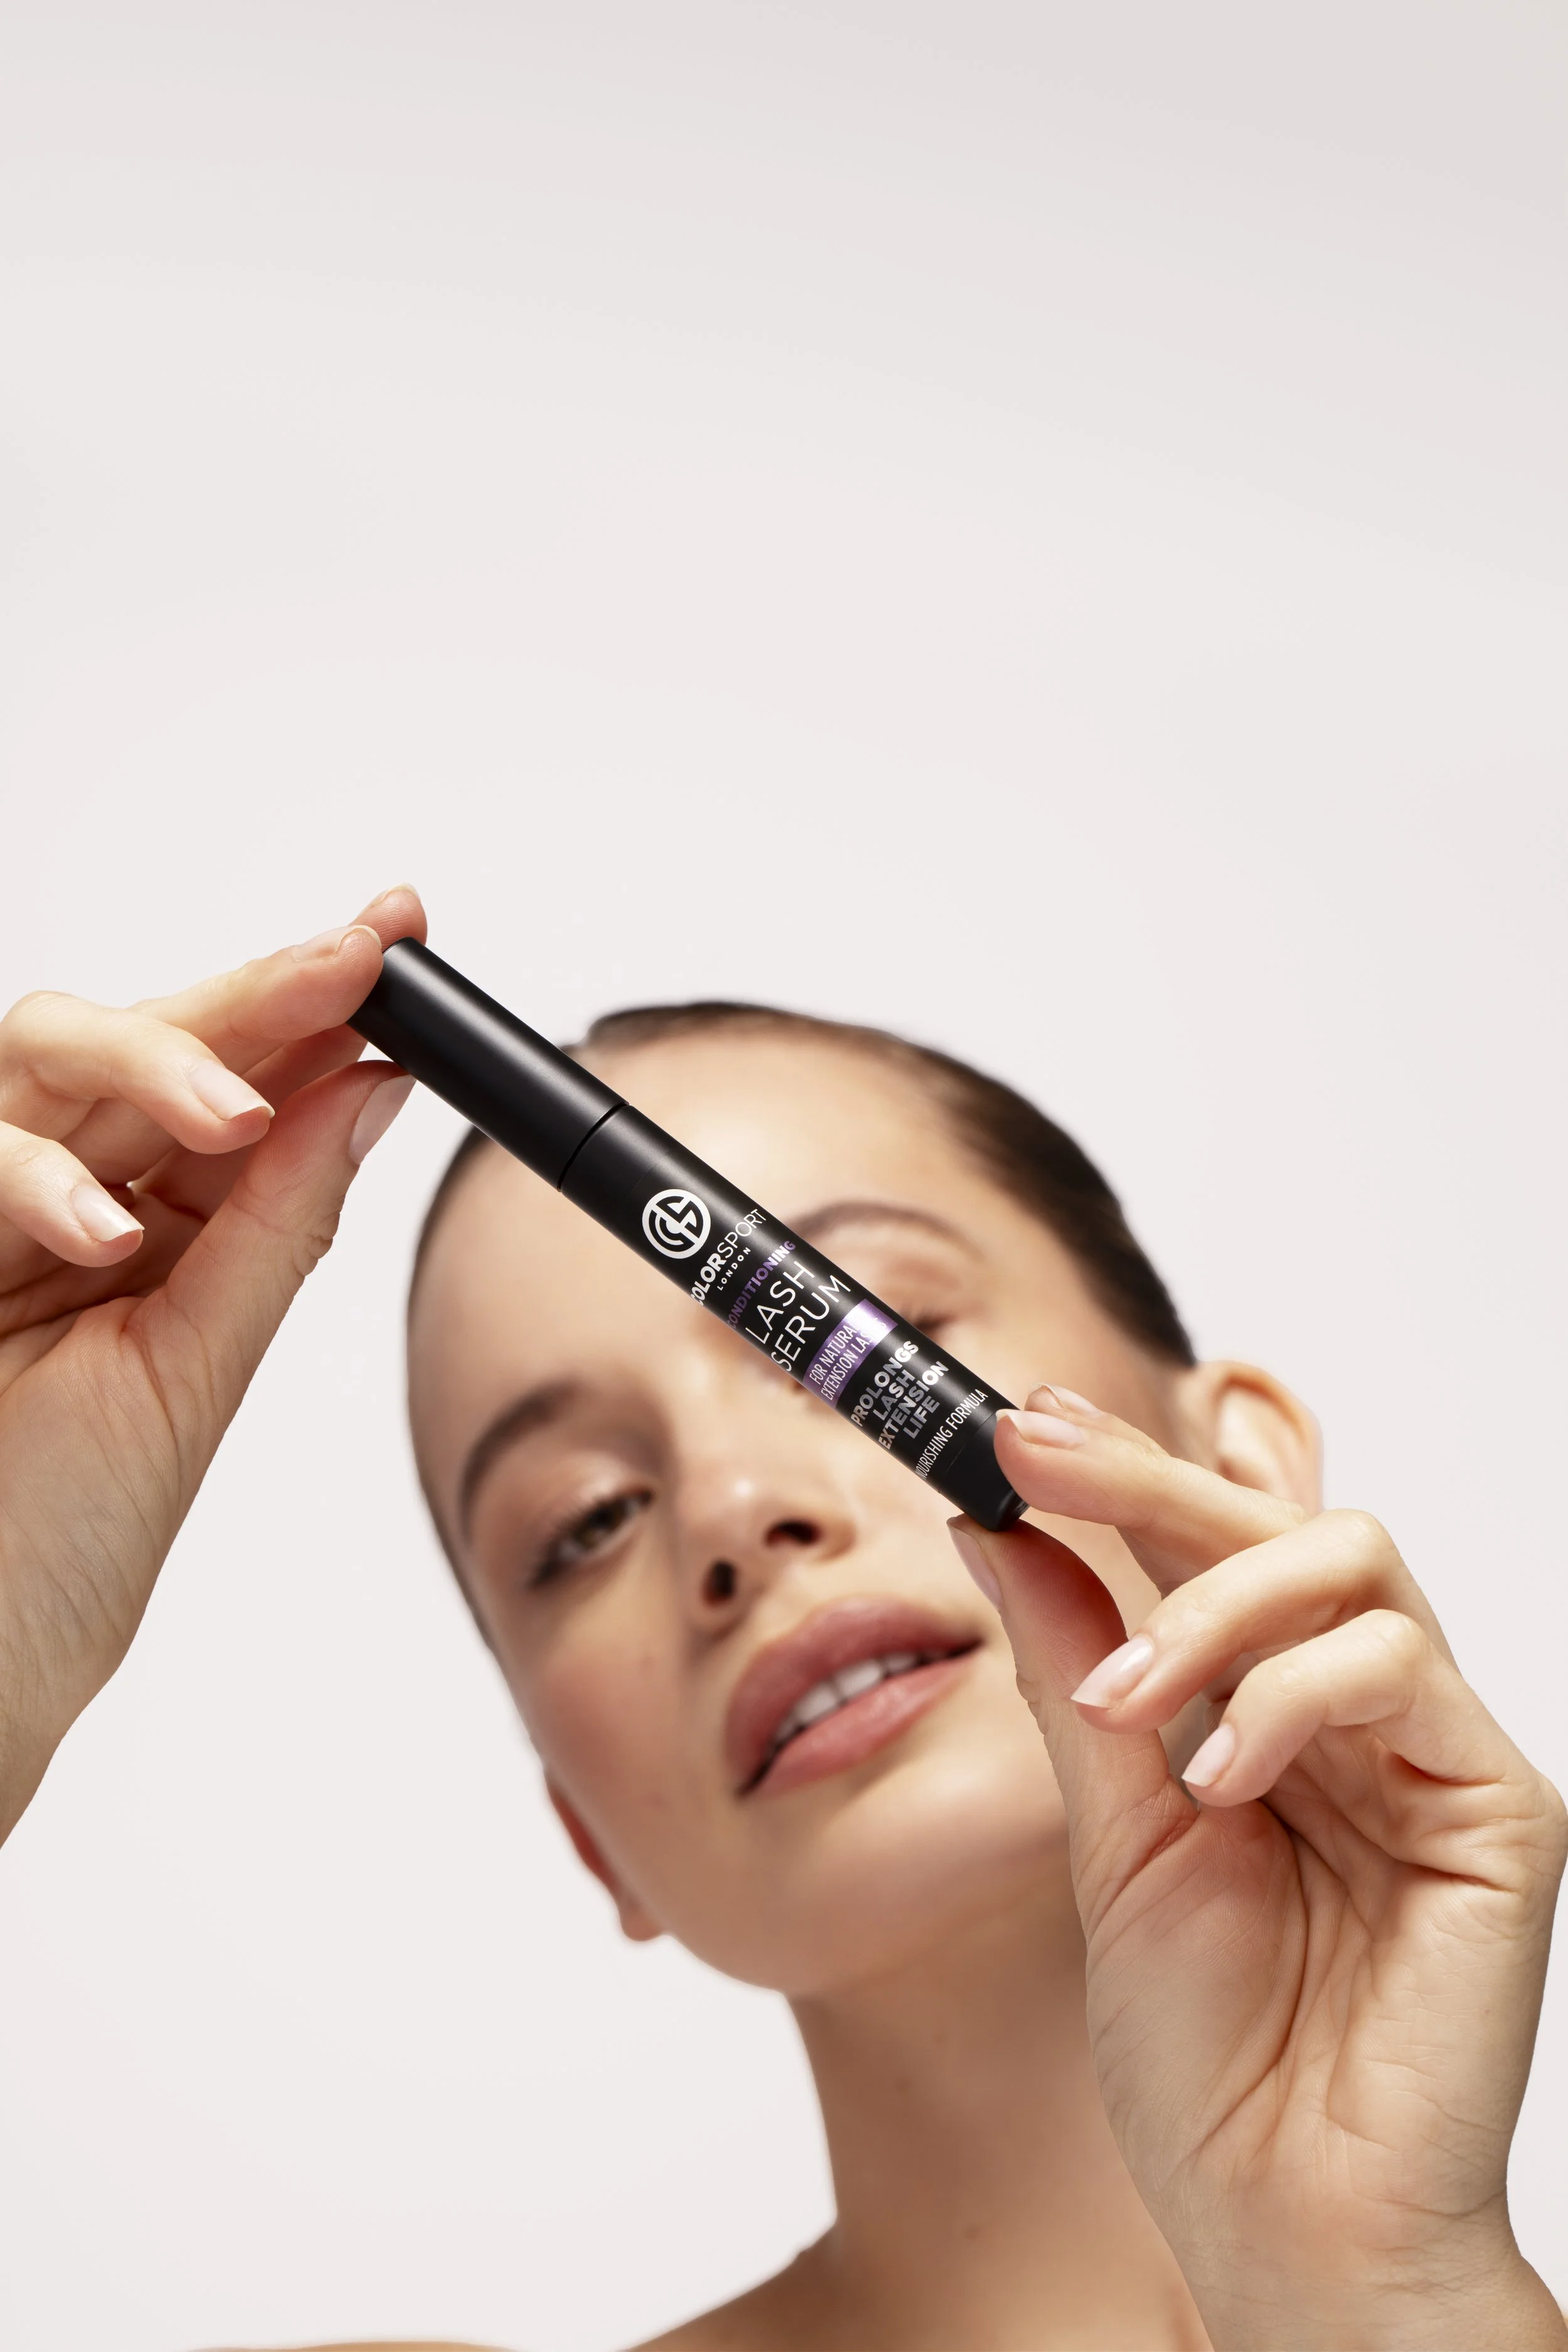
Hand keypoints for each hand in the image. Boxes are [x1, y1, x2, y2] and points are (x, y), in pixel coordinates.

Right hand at [0, 888, 424, 1841]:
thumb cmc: (72, 1533)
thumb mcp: (201, 1365)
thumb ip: (279, 1222)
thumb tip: (375, 1091)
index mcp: (163, 1218)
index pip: (243, 1076)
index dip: (318, 1000)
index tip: (400, 941)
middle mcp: (76, 1191)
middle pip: (153, 1034)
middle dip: (258, 989)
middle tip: (353, 960)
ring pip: (49, 1050)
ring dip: (155, 1060)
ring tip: (240, 1112)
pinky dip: (31, 1171)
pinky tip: (105, 1224)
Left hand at [955, 1391, 1567, 2349]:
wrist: (1285, 2227)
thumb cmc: (1209, 2064)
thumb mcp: (1111, 1841)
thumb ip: (1077, 1679)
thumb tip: (998, 1531)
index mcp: (1270, 1723)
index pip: (1209, 1554)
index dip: (1121, 1477)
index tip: (1011, 1429)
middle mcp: (1359, 1720)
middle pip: (1283, 1524)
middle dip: (1152, 1477)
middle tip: (1039, 1450)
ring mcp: (1434, 1754)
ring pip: (1352, 1561)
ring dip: (1211, 1603)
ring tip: (1124, 1703)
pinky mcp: (1500, 1805)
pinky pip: (1400, 1666)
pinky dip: (1289, 1693)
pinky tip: (1220, 1773)